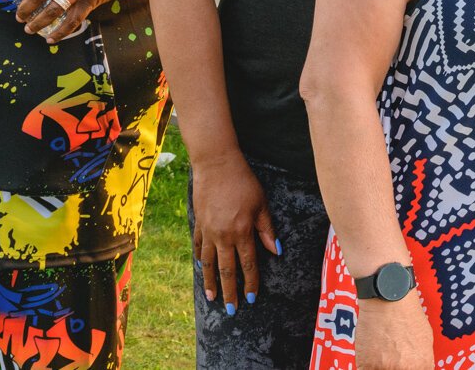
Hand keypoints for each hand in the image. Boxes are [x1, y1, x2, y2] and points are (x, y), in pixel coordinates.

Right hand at [191, 155, 279, 310]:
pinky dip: (199, 258)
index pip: (248, 265)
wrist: (216, 164)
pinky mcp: (198, 223)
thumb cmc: (244, 181)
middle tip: (230, 309)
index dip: (250, 283)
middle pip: (227, 270)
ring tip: (211, 297)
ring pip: (208, 262)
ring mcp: (208, 231)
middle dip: (229, 291)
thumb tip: (276, 251)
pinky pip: (198, 246)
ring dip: (210, 281)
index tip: (251, 299)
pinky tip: (201, 267)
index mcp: (241, 232)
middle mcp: (223, 236)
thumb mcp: (261, 204)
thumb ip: (267, 230)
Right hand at [356, 296, 434, 369]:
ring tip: (380, 354)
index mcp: (422, 365)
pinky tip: (370, 355)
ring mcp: (384, 368)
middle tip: (390, 359)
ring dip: (380, 367)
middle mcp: (405, 369)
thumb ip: (421, 360)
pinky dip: (367, 366)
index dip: (408, 369)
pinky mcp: (365, 364)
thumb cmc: (406, 313)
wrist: (388, 297)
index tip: (402, 366)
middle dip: (394, 367)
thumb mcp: (425, 339)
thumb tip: (417, 367)